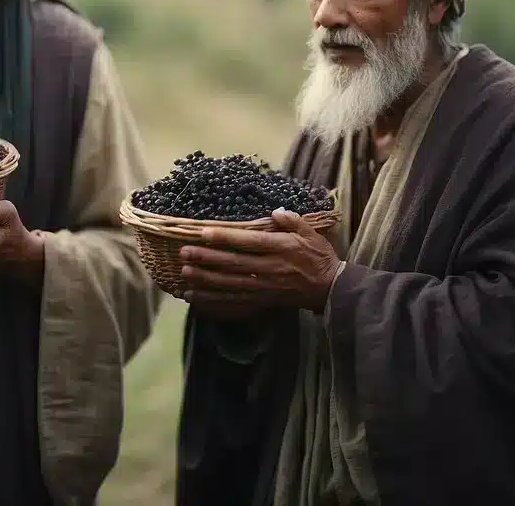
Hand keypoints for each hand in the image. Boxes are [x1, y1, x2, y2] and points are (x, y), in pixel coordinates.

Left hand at [177, 209, 341, 314]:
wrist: (330, 289)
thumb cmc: (318, 257)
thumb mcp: (311, 233)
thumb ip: (293, 220)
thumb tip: (276, 211)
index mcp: (282, 249)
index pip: (250, 242)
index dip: (226, 238)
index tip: (203, 232)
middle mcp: (270, 269)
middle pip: (234, 264)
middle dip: (207, 259)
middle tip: (184, 253)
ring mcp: (264, 287)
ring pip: (230, 285)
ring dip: (206, 280)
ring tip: (185, 273)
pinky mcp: (261, 300)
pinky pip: (234, 302)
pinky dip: (213, 300)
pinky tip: (195, 297)